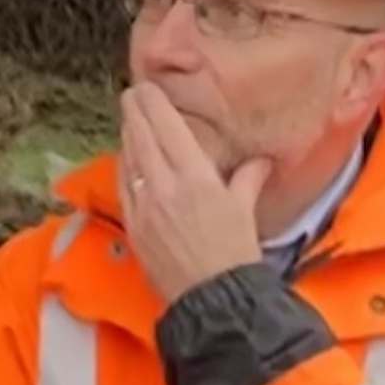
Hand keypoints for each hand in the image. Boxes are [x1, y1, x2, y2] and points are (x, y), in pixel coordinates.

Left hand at [117, 84, 269, 303]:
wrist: (211, 296)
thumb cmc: (233, 254)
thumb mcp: (244, 210)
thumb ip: (248, 179)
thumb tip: (261, 162)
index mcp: (196, 177)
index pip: (168, 128)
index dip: (153, 104)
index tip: (146, 88)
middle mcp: (165, 187)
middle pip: (142, 138)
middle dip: (134, 112)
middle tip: (130, 94)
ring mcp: (145, 206)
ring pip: (129, 160)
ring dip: (127, 136)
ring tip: (128, 120)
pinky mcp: (134, 226)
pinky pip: (124, 187)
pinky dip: (124, 167)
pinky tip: (125, 158)